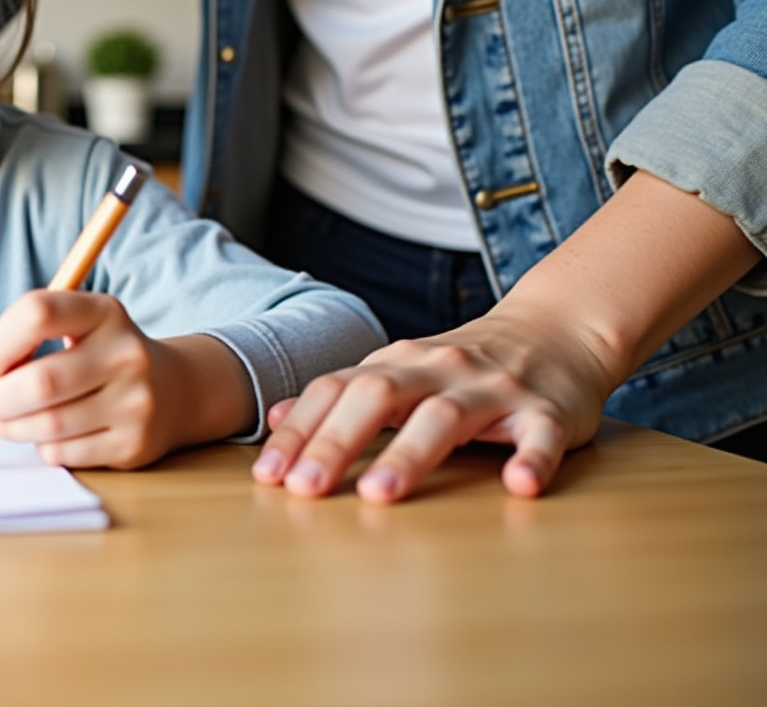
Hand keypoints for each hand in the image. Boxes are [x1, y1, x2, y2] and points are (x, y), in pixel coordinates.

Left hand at [0, 290, 253, 468]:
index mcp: (104, 312)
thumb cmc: (104, 354)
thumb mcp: (73, 326)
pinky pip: (64, 452)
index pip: (38, 312)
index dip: (0, 341)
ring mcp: (135, 402)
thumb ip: (22, 332)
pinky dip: (40, 446)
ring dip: (11, 426)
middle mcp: (125, 354)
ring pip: (48, 424)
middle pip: (40, 381)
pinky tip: (42, 434)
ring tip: (2, 420)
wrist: (176, 390)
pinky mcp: (134, 443)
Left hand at [251, 170, 762, 503]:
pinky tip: (518, 486)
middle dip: (337, 442)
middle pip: (378, 397)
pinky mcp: (548, 412)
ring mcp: (493, 390)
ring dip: (409, 455)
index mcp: (395, 364)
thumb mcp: (396, 372)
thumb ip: (342, 395)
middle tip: (305, 490)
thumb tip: (278, 419)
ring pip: (447, 417)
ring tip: (378, 495)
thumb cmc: (463, 367)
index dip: (299, 432)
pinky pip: (541, 435)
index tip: (268, 477)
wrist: (556, 330)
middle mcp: (437, 371)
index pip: (335, 391)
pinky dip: (531, 459)